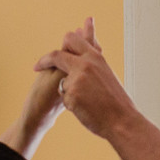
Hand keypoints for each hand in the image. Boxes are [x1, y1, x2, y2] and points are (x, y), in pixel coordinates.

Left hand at [34, 18, 136, 139]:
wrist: (121, 119)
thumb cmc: (116, 101)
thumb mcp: (106, 73)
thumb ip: (92, 62)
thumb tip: (88, 49)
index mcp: (95, 57)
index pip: (72, 40)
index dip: (60, 46)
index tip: (52, 52)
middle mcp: (85, 64)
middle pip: (57, 56)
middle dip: (45, 61)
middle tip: (37, 67)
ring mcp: (76, 79)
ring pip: (62, 83)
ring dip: (70, 93)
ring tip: (89, 102)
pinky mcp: (71, 94)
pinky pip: (65, 98)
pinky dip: (72, 105)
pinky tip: (86, 110)